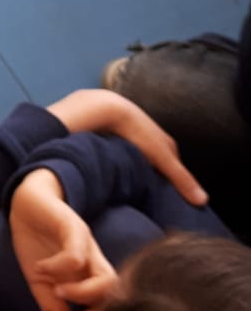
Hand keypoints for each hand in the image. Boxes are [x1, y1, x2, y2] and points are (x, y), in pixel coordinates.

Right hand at [9, 168, 117, 310]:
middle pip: (115, 290)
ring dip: (83, 293)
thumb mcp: (39, 277)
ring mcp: (86, 243)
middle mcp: (93, 259)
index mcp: (88, 273)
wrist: (25, 203)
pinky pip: (76, 254)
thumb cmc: (35, 242)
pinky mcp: (72, 226)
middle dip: (101, 308)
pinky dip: (58, 268)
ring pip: (105, 276)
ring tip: (57, 291)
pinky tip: (40, 267)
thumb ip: (49, 300)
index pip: (109, 299)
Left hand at [47, 88, 206, 206]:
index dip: (177, 182)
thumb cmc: (137, 132)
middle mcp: (151, 136)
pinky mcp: (115, 137)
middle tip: (154, 197)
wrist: (106, 109)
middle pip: (159, 161)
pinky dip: (124, 164)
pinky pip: (124, 155)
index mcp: (166, 141)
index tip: (175, 199)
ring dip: (140, 170)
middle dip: (158, 176)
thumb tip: (204, 201)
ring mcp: (133, 135)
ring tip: (136, 188)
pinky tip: (120, 173)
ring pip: (141, 158)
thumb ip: (181, 179)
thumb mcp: (163, 158)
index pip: (176, 165)